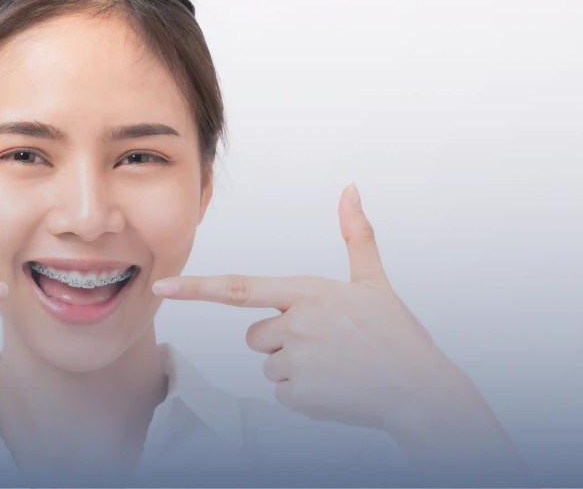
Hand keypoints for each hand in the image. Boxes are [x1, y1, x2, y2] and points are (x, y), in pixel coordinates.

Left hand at [152, 184, 532, 483]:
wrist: (421, 391)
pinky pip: (282, 391)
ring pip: (268, 363)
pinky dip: (304, 392)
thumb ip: (356, 235)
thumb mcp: (373, 281)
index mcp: (307, 292)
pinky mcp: (299, 395)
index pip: (238, 288)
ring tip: (335, 365)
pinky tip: (335, 386)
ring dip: (294, 366)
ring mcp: (296, 361)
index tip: (161, 287)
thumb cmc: (395, 334)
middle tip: (326, 344)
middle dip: (281, 339)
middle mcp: (296, 324)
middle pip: (256, 334)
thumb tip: (351, 188)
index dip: (196, 287)